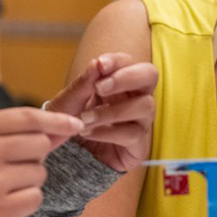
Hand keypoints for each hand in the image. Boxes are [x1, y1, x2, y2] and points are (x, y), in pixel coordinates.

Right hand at [0, 108, 82, 216]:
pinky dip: (24, 206)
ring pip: (39, 173)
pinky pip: (35, 198)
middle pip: (40, 144)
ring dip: (27, 186)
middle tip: (6, 177)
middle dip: (34, 160)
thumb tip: (62, 126)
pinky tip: (0, 211)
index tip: (76, 124)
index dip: (56, 120)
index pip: (27, 116)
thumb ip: (13, 137)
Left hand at [45, 52, 156, 171]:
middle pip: (150, 75)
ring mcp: (140, 121)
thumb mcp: (68, 101)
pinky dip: (107, 132)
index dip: (117, 61)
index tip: (100, 65)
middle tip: (100, 87)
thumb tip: (97, 63)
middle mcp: (135, 97)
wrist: (66, 155)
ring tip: (85, 118)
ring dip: (112, 110)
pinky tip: (88, 133)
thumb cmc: (70, 122)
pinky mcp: (138, 145)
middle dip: (127, 77)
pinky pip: (133, 134)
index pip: (129, 61)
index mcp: (119, 81)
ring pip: (145, 106)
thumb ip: (83, 84)